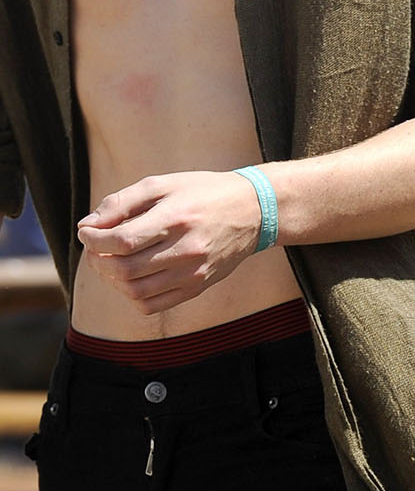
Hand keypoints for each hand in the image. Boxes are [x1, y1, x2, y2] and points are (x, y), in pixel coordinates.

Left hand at [76, 171, 264, 313]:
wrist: (252, 211)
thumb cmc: (202, 193)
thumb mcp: (161, 185)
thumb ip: (121, 203)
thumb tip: (88, 226)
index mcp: (175, 219)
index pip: (120, 241)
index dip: (94, 240)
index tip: (87, 232)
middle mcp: (185, 250)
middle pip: (124, 269)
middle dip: (98, 260)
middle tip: (95, 248)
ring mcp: (193, 273)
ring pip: (135, 291)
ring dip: (112, 280)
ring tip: (110, 262)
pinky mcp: (197, 287)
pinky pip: (153, 305)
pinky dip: (132, 295)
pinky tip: (131, 277)